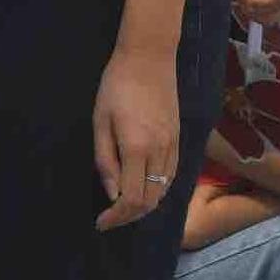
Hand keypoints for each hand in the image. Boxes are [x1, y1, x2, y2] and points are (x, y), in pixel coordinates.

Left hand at [92, 43, 180, 229]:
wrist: (149, 57)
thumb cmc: (117, 85)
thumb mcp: (100, 121)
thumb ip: (105, 160)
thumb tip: (112, 193)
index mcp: (136, 149)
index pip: (130, 199)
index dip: (116, 217)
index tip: (101, 222)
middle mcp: (159, 153)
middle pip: (150, 201)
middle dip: (129, 216)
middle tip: (110, 217)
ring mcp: (173, 147)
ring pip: (163, 191)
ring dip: (144, 205)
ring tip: (124, 206)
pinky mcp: (179, 139)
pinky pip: (172, 176)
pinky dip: (158, 190)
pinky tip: (144, 188)